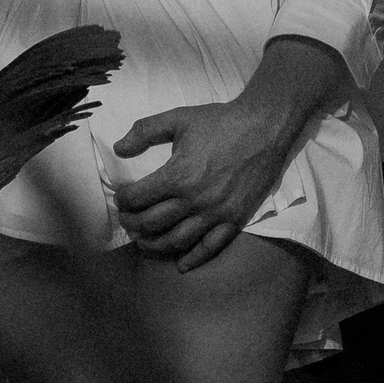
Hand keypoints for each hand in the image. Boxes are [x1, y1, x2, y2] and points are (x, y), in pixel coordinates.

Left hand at [111, 38, 346, 269]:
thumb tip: (118, 148)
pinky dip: (193, 259)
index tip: (121, 198)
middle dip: (133, 224)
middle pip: (152, 223)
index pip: (138, 197)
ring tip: (144, 241)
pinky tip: (181, 264)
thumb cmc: (220, 122)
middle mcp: (194, 199)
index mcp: (178, 175)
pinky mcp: (234, 220)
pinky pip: (210, 247)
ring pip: (176, 240)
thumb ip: (145, 130)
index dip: (123, 200)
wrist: (264, 128)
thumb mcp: (179, 118)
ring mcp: (215, 213)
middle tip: (127, 220)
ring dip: (155, 245)